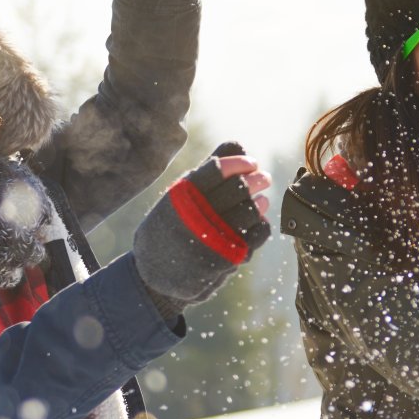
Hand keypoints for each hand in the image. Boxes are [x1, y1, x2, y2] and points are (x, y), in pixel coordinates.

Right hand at [133, 142, 272, 305]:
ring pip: (251, 211)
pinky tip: (257, 220)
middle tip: (263, 177)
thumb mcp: (180, 196)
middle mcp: (195, 215)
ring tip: (261, 199)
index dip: (239, 163)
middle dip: (257, 179)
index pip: (217, 169)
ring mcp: (211, 239)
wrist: (155, 272)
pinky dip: (262, 224)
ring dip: (261, 202)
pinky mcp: (225, 259)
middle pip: (238, 188)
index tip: (251, 162)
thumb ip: (208, 170)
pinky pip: (256, 235)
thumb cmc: (173, 224)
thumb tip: (238, 146)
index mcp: (181, 196)